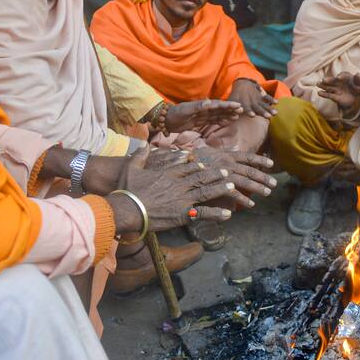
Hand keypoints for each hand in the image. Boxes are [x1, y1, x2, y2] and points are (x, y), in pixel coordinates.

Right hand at [118, 147, 241, 231]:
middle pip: (201, 177)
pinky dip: (216, 213)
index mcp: (168, 173)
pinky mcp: (183, 215)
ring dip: (220, 189)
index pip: (188, 167)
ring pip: (206, 192)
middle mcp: (179, 184)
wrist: (127, 210)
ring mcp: (183, 199)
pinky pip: (204, 213)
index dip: (199, 166)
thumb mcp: (131, 168)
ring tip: (232, 186)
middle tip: (227, 171)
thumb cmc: (127, 190)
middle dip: (216, 174)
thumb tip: (145, 144)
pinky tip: (228, 214)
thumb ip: (140, 155)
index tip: (206, 165)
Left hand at [164, 99, 243, 132]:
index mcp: (202, 105)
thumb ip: (198, 106)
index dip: (228, 105)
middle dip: (230, 110)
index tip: (237, 105)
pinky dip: (220, 121)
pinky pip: (212, 121)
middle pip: (220, 109)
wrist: (167, 120)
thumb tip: (210, 103)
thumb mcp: (186, 110)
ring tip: (237, 116)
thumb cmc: (175, 114)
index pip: (218, 104)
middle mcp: (204, 109)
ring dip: (227, 115)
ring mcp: (202, 116)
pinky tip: (227, 122)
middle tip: (242, 110)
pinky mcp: (199, 122)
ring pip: (218, 115)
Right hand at [188, 147, 277, 208]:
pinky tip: (250, 204)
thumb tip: (208, 150)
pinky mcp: (216, 186)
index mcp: (224, 155)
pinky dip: (242, 199)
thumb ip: (208, 153)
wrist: (176, 168)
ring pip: (243, 182)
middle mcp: (226, 164)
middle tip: (274, 183)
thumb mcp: (199, 152)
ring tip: (267, 193)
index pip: (246, 156)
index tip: (271, 163)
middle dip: (263, 177)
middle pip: (249, 170)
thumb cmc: (187, 160)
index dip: (259, 160)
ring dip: (256, 188)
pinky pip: (234, 193)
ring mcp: (221, 175)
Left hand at [228, 79, 276, 118]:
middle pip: (257, 107)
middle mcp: (250, 101)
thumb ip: (232, 109)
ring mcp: (256, 98)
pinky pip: (267, 97)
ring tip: (275, 113)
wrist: (242, 83)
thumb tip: (230, 117)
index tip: (252, 115)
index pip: (246, 108)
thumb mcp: (231, 101)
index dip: (249, 111)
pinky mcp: (261, 96)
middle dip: (263, 112)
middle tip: (268, 116)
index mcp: (243, 102)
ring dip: (269, 108)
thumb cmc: (235, 96)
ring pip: (263, 104)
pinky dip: (271, 99)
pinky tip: (277, 102)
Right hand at [317, 72, 359, 112]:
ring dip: (323, 85)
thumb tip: (358, 74)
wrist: (354, 97)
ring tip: (318, 84)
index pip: (343, 75)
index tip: (339, 78)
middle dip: (328, 80)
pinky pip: (329, 95)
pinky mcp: (334, 97)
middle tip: (324, 80)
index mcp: (345, 77)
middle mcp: (338, 82)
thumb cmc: (357, 88)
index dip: (341, 76)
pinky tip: (319, 93)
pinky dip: (324, 94)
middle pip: (333, 80)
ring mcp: (335, 89)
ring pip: (328, 87)